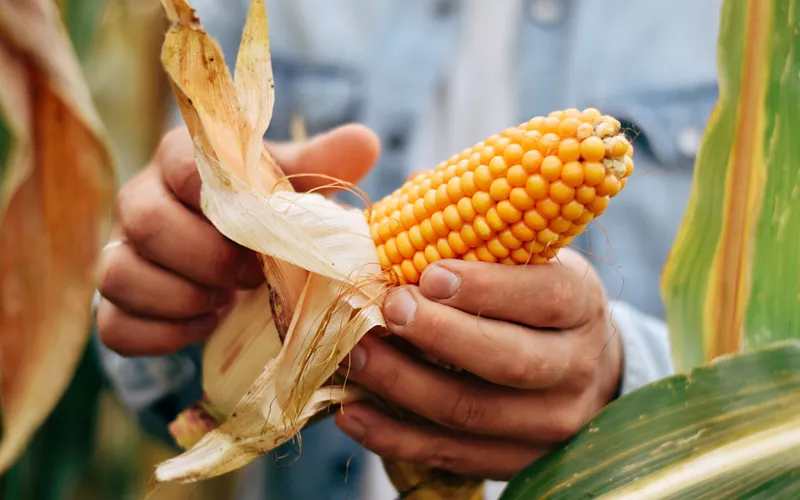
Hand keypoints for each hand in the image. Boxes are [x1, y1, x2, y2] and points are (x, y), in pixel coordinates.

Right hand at [97, 124, 379, 355]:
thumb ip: (322, 165)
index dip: (220, 203)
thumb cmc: (269, 219)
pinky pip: (116, 326)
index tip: (262, 234)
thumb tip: (365, 141)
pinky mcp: (116, 306)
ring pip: (119, 274)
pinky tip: (206, 326)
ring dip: (182, 297)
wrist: (243, 269)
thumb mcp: (296, 189)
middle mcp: (140, 200)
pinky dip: (164, 334)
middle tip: (252, 278)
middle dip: (204, 257)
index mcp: (181, 161)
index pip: (180, 163)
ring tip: (228, 304)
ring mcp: (121, 254)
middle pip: (143, 220)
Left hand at [334, 249, 622, 479]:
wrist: (583, 367)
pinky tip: (355, 414)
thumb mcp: (530, 262)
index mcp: (581, 304)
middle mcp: (575, 367)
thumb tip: (397, 231)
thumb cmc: (536, 298)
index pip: (543, 297)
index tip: (428, 274)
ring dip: (401, 385)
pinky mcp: (520, 462)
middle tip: (387, 310)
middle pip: (507, 360)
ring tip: (355, 356)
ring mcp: (551, 422)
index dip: (484, 288)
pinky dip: (396, 437)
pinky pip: (452, 455)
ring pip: (469, 412)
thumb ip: (481, 248)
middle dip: (437, 335)